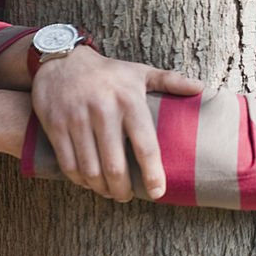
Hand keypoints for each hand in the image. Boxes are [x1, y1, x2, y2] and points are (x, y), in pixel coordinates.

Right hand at [31, 46, 202, 201]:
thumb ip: (170, 81)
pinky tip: (88, 182)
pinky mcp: (55, 125)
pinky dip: (79, 180)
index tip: (158, 192)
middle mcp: (104, 111)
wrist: (61, 59)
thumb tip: (200, 88)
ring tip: (109, 192)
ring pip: (90, 169)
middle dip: (123, 189)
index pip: (145, 145)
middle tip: (127, 197)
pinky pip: (68, 163)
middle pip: (115, 165)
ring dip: (101, 188)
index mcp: (129, 100)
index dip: (152, 173)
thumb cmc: (109, 72)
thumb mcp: (140, 72)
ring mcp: (77, 119)